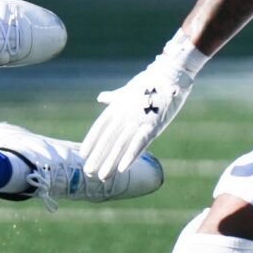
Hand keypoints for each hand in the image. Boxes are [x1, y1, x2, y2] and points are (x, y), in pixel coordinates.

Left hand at [81, 42, 201, 179]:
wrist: (169, 75)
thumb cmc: (149, 82)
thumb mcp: (127, 91)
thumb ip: (113, 97)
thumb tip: (101, 97)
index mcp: (117, 108)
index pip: (100, 127)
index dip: (91, 141)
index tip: (83, 154)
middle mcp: (123, 115)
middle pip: (107, 140)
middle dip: (98, 157)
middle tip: (89, 172)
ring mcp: (137, 121)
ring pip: (120, 145)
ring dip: (110, 162)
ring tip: (102, 177)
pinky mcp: (152, 125)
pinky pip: (138, 144)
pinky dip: (130, 156)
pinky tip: (121, 169)